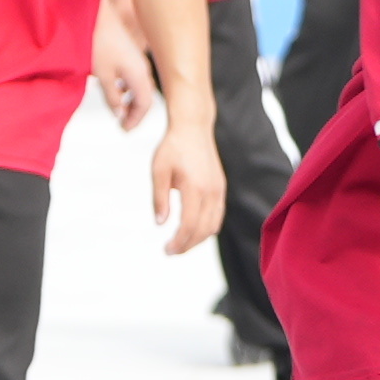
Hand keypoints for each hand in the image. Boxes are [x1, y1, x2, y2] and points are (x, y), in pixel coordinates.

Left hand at [89, 5, 160, 132]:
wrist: (100, 14)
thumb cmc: (100, 40)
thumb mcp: (103, 75)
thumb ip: (112, 96)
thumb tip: (118, 112)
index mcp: (139, 75)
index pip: (144, 104)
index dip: (135, 119)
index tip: (125, 128)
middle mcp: (143, 68)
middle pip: (145, 96)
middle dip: (134, 112)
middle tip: (122, 123)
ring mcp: (139, 60)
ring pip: (140, 86)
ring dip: (131, 99)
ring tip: (118, 108)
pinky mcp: (131, 53)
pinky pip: (135, 76)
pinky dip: (127, 87)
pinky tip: (115, 88)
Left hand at [147, 121, 222, 258]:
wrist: (193, 128)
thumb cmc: (172, 147)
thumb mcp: (158, 171)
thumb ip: (159, 198)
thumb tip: (160, 223)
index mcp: (195, 187)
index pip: (189, 224)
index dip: (179, 242)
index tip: (166, 250)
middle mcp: (211, 191)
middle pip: (204, 229)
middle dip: (187, 245)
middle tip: (170, 251)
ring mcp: (219, 190)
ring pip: (213, 225)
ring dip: (198, 239)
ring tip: (180, 244)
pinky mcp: (221, 187)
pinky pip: (217, 215)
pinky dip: (207, 228)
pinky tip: (192, 231)